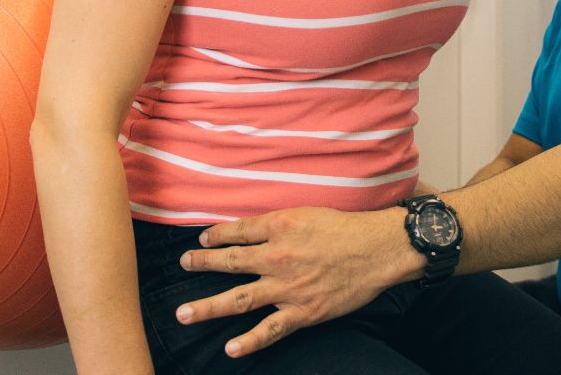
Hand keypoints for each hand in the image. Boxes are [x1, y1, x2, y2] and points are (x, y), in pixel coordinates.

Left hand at [176, 205, 418, 357]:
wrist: (377, 249)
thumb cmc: (347, 229)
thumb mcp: (308, 213)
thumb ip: (280, 222)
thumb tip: (254, 228)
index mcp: (280, 227)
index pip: (237, 231)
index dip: (216, 235)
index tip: (202, 239)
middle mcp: (277, 256)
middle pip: (230, 262)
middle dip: (202, 264)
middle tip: (184, 265)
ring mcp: (287, 287)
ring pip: (239, 299)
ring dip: (208, 307)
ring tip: (184, 314)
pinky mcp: (302, 311)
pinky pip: (270, 330)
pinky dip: (249, 341)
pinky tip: (230, 348)